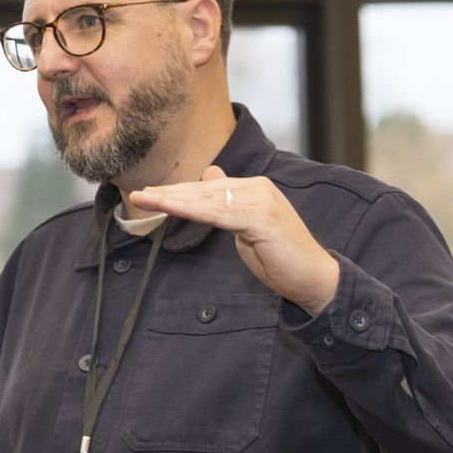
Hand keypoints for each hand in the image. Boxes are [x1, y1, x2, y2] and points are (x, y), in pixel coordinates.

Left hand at [130, 165, 339, 315]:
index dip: (179, 192)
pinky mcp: (260, 218)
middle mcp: (257, 188)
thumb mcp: (247, 226)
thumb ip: (228, 203)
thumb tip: (211, 173)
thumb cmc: (280, 257)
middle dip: (170, 192)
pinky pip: (218, 213)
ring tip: (147, 199)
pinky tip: (170, 207)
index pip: (208, 188)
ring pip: (207, 199)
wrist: (313, 278)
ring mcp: (260, 200)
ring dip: (174, 199)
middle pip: (204, 190)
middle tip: (139, 194)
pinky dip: (191, 210)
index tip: (151, 194)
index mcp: (254, 188)